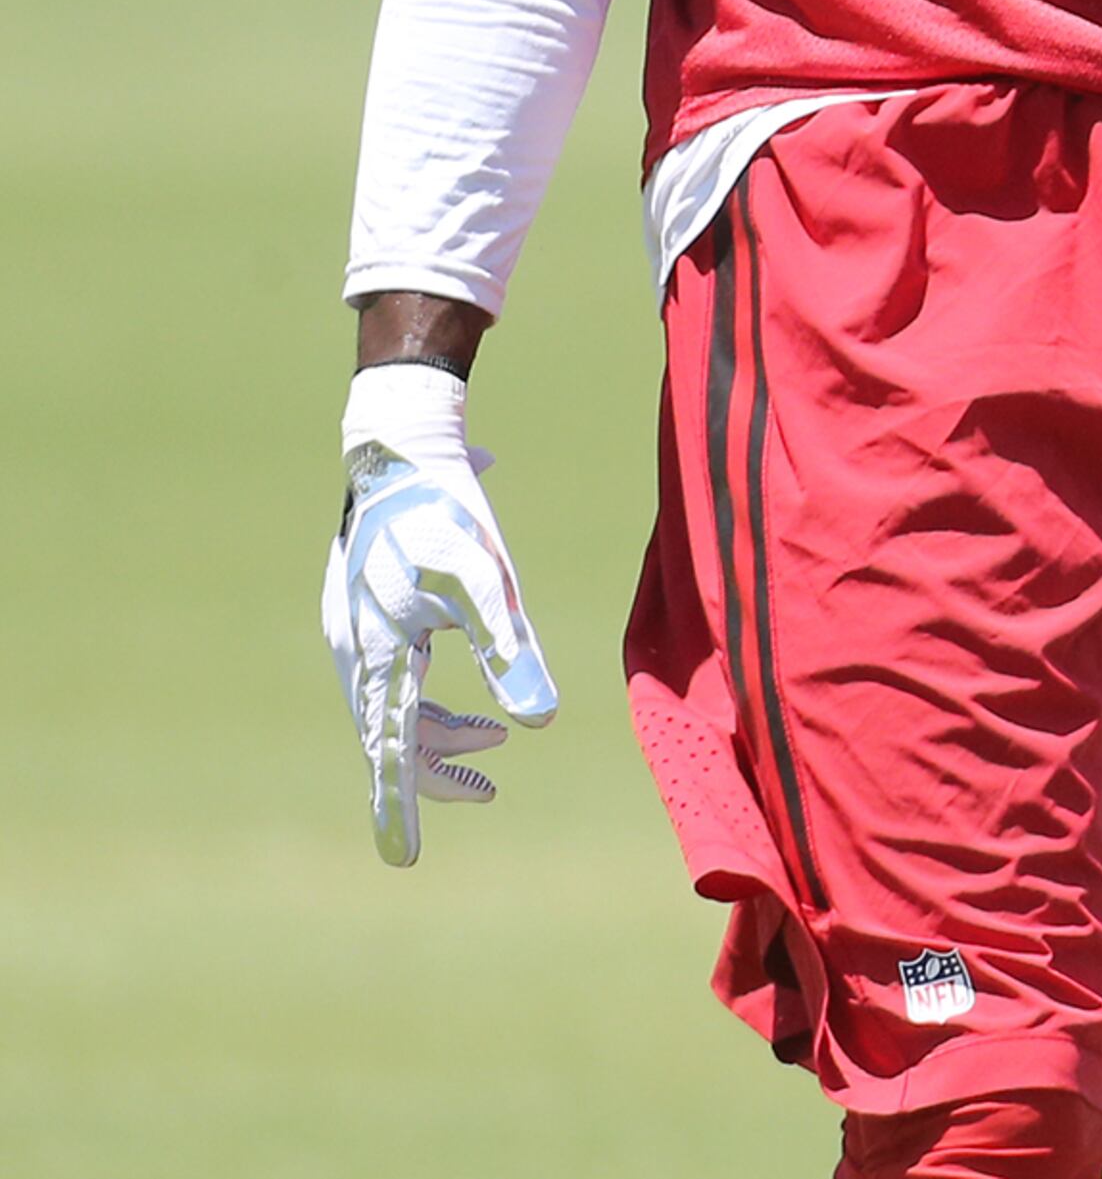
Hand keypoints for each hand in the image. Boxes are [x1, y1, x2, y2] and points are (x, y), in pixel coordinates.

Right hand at [322, 364, 557, 864]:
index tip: (404, 859)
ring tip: (497, 741)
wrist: (401, 448)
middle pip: (390, 735)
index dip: (400, 803)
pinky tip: (471, 684)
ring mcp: (356, 631)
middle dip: (434, 768)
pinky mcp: (368, 611)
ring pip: (393, 707)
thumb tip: (539, 723)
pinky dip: (428, 695)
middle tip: (489, 788)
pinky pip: (393, 676)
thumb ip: (510, 651)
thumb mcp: (484, 582)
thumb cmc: (443, 512)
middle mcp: (356, 651)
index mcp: (377, 655)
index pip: (389, 748)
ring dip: (438, 731)